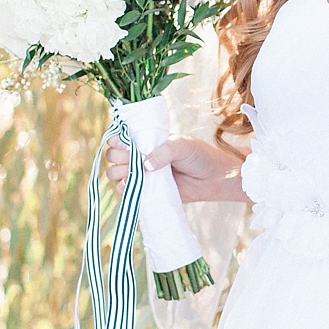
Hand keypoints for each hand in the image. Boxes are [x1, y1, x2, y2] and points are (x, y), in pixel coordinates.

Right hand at [104, 134, 245, 202]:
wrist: (214, 179)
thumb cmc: (199, 156)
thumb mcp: (182, 145)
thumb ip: (164, 151)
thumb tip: (145, 165)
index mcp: (148, 140)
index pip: (122, 137)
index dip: (117, 140)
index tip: (122, 144)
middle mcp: (141, 155)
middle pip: (114, 156)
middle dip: (118, 158)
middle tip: (133, 161)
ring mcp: (143, 173)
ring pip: (116, 174)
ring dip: (118, 174)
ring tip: (134, 175)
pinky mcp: (147, 191)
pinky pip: (126, 191)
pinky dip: (124, 190)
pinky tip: (132, 187)